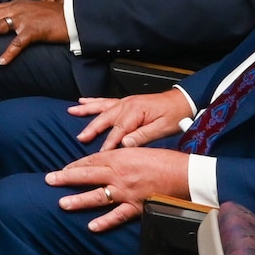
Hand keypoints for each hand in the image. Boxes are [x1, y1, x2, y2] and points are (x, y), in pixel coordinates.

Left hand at [0, 0, 67, 64]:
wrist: (75, 16)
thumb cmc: (56, 16)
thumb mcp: (34, 12)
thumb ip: (20, 16)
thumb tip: (9, 24)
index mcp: (17, 4)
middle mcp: (18, 9)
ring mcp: (25, 19)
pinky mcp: (34, 30)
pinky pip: (18, 43)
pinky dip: (8, 52)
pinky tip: (0, 61)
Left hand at [48, 146, 192, 231]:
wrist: (184, 174)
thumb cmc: (164, 160)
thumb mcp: (137, 150)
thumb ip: (120, 155)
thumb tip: (106, 158)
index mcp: (118, 157)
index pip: (91, 160)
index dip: (75, 165)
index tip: (62, 169)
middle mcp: (118, 174)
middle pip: (87, 175)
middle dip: (66, 177)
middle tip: (49, 180)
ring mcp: (126, 191)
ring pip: (97, 195)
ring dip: (78, 200)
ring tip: (62, 203)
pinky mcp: (136, 206)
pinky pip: (118, 215)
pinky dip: (104, 221)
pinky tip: (91, 226)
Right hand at [71, 90, 194, 151]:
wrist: (182, 101)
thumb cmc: (174, 115)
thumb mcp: (162, 128)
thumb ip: (143, 136)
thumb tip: (126, 143)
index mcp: (136, 112)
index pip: (118, 130)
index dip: (109, 143)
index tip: (101, 153)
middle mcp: (127, 105)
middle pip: (105, 118)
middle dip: (92, 128)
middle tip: (81, 137)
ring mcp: (125, 102)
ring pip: (102, 107)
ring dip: (86, 110)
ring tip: (72, 111)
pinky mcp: (126, 102)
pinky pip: (106, 101)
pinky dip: (94, 101)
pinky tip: (84, 101)